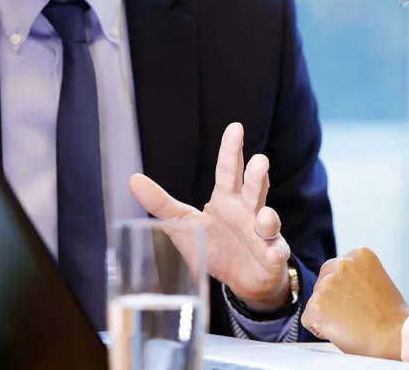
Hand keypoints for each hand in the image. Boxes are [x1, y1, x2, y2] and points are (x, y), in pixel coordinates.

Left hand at [128, 122, 292, 310]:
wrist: (242, 280)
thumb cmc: (215, 246)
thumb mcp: (184, 224)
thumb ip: (161, 203)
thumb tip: (132, 179)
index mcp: (226, 199)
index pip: (228, 170)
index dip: (230, 150)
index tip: (235, 128)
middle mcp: (247, 211)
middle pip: (254, 189)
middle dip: (257, 176)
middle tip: (260, 161)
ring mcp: (262, 233)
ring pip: (268, 219)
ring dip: (268, 217)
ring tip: (263, 216)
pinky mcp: (272, 256)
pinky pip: (275, 252)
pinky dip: (274, 252)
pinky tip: (272, 252)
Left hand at [302, 247, 408, 359]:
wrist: (396, 336)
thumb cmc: (391, 316)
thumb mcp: (376, 280)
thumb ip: (355, 275)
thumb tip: (337, 287)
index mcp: (359, 254)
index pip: (337, 270)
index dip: (345, 290)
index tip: (361, 300)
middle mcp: (341, 263)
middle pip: (323, 282)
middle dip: (332, 299)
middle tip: (354, 314)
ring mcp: (327, 284)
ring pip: (315, 302)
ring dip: (328, 314)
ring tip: (352, 322)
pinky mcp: (316, 305)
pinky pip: (308, 320)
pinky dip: (320, 330)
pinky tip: (342, 331)